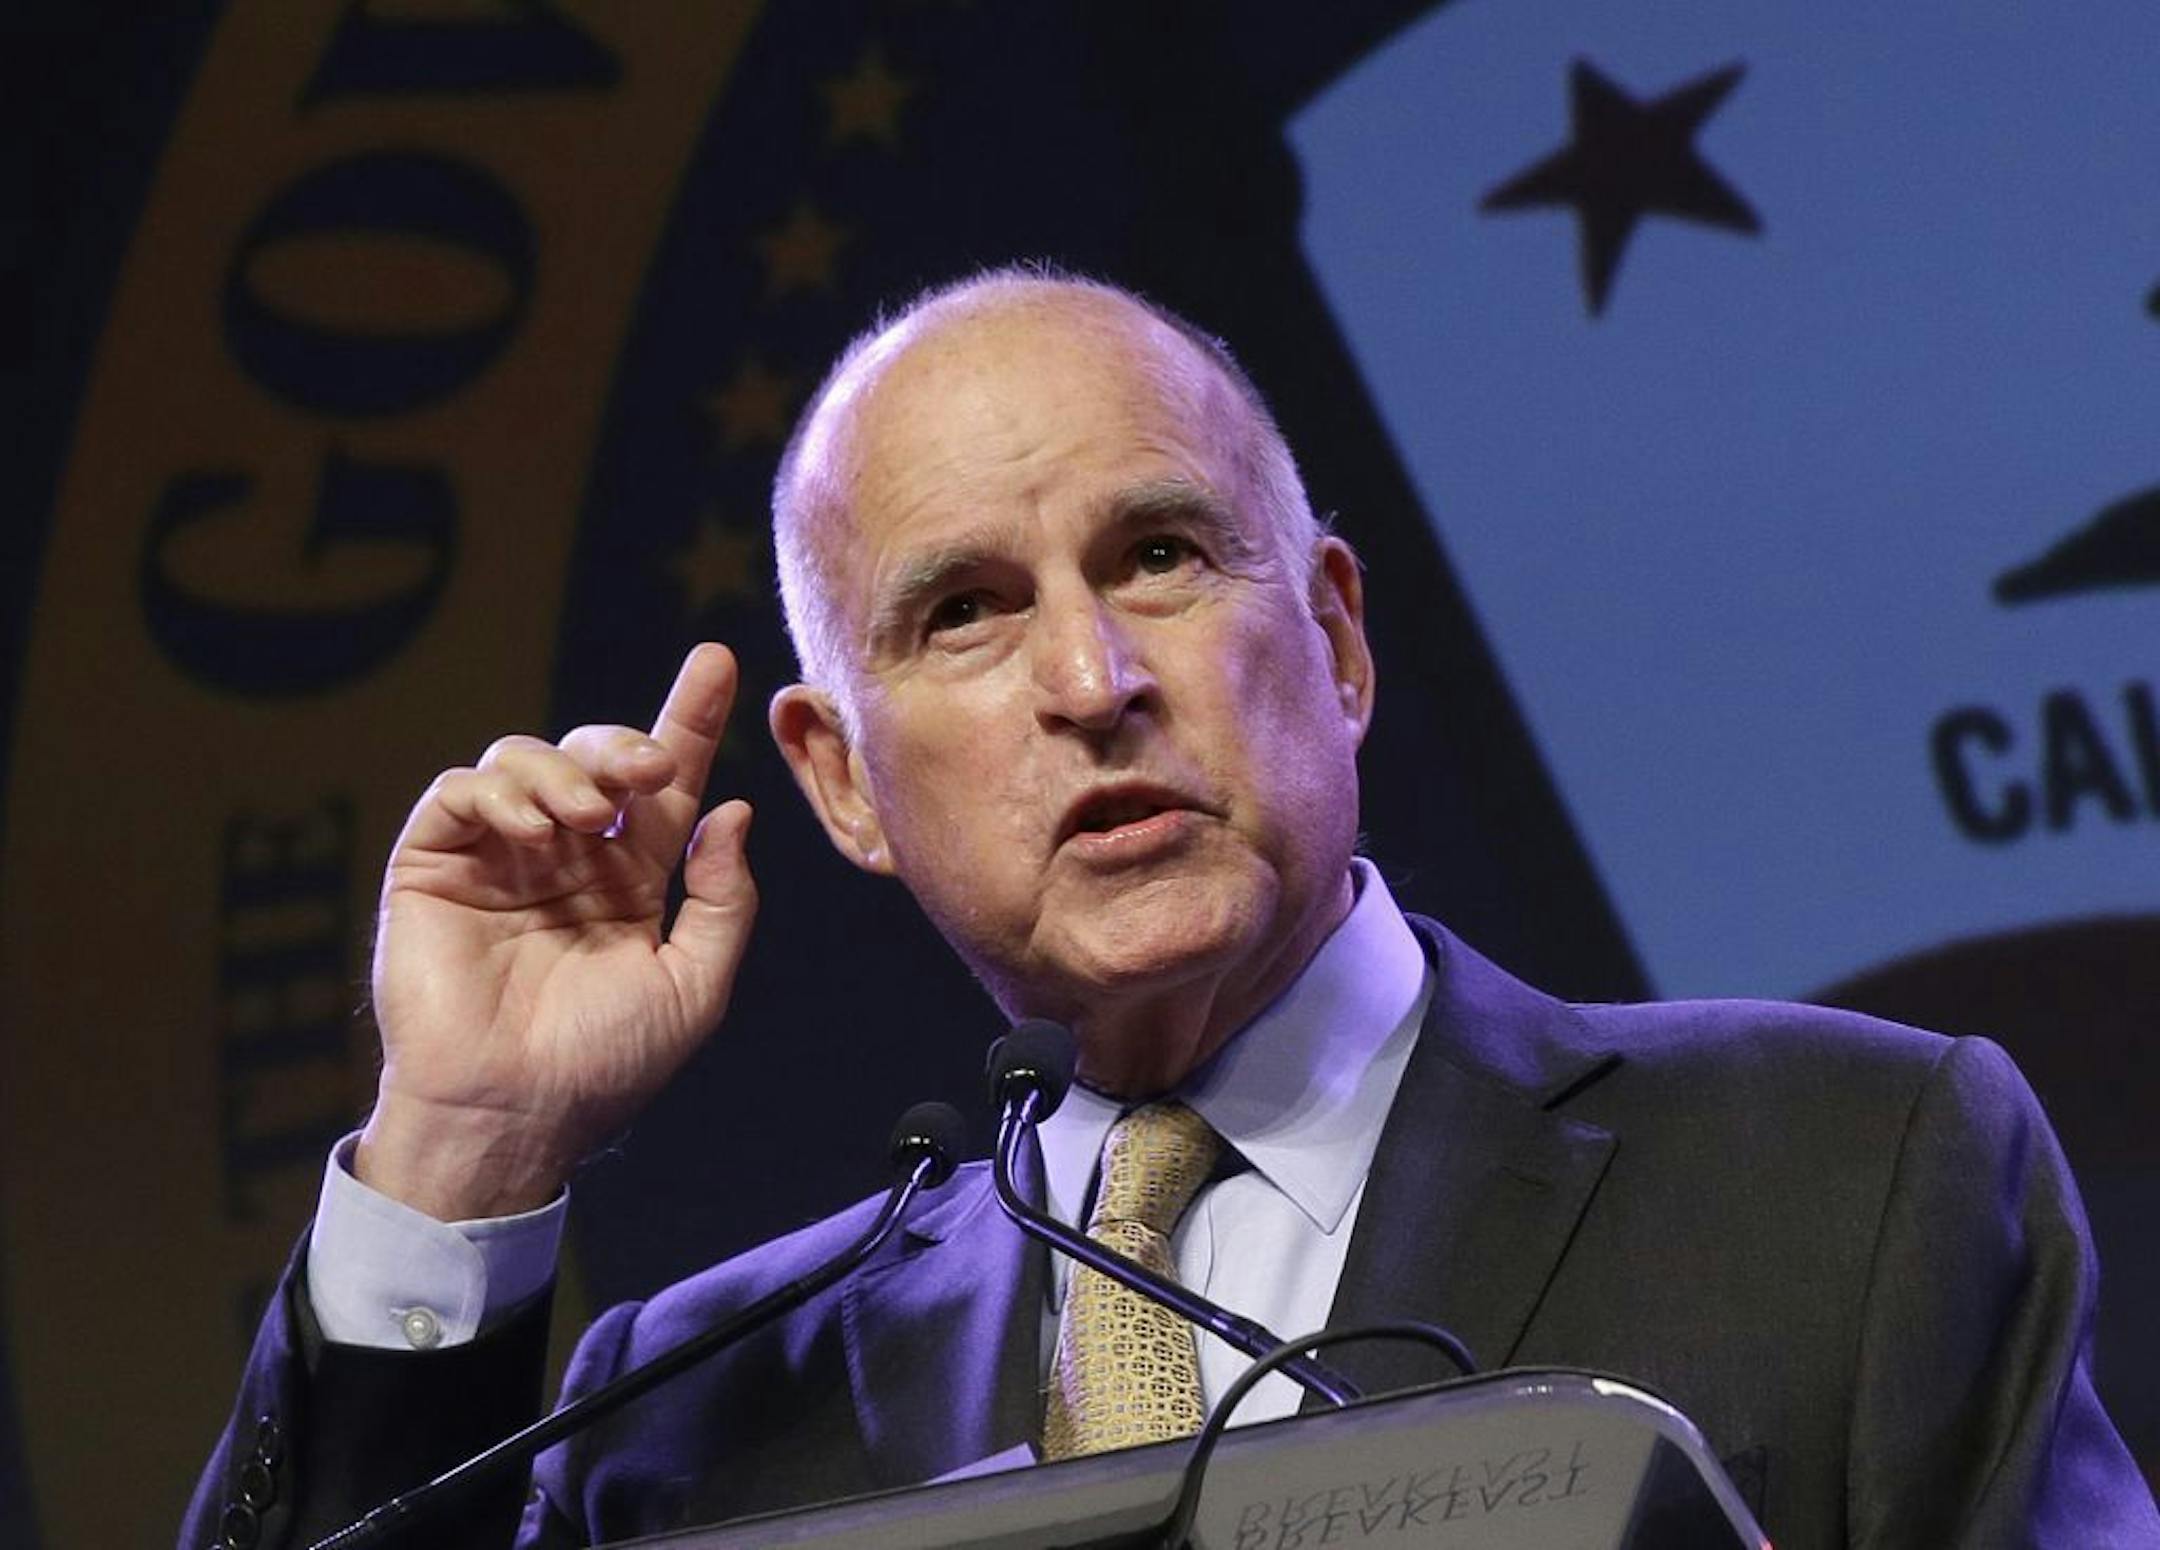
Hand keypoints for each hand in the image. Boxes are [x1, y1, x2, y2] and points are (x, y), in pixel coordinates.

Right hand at [356, 644, 756, 1219]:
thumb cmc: (604, 1064)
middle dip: (628, 743)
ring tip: (584, 814)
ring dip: (565, 770)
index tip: (719, 662)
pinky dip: (498, 792)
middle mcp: (566, 858)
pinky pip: (461, 793)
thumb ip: (722, 902)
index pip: (665, 787)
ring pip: (526, 761)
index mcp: (631, 880)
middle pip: (597, 758)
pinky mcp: (434, 865)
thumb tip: (735, 814)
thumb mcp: (694, 987)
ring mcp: (499, 857)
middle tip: (652, 767)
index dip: (692, 720)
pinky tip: (532, 828)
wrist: (513, 1113)